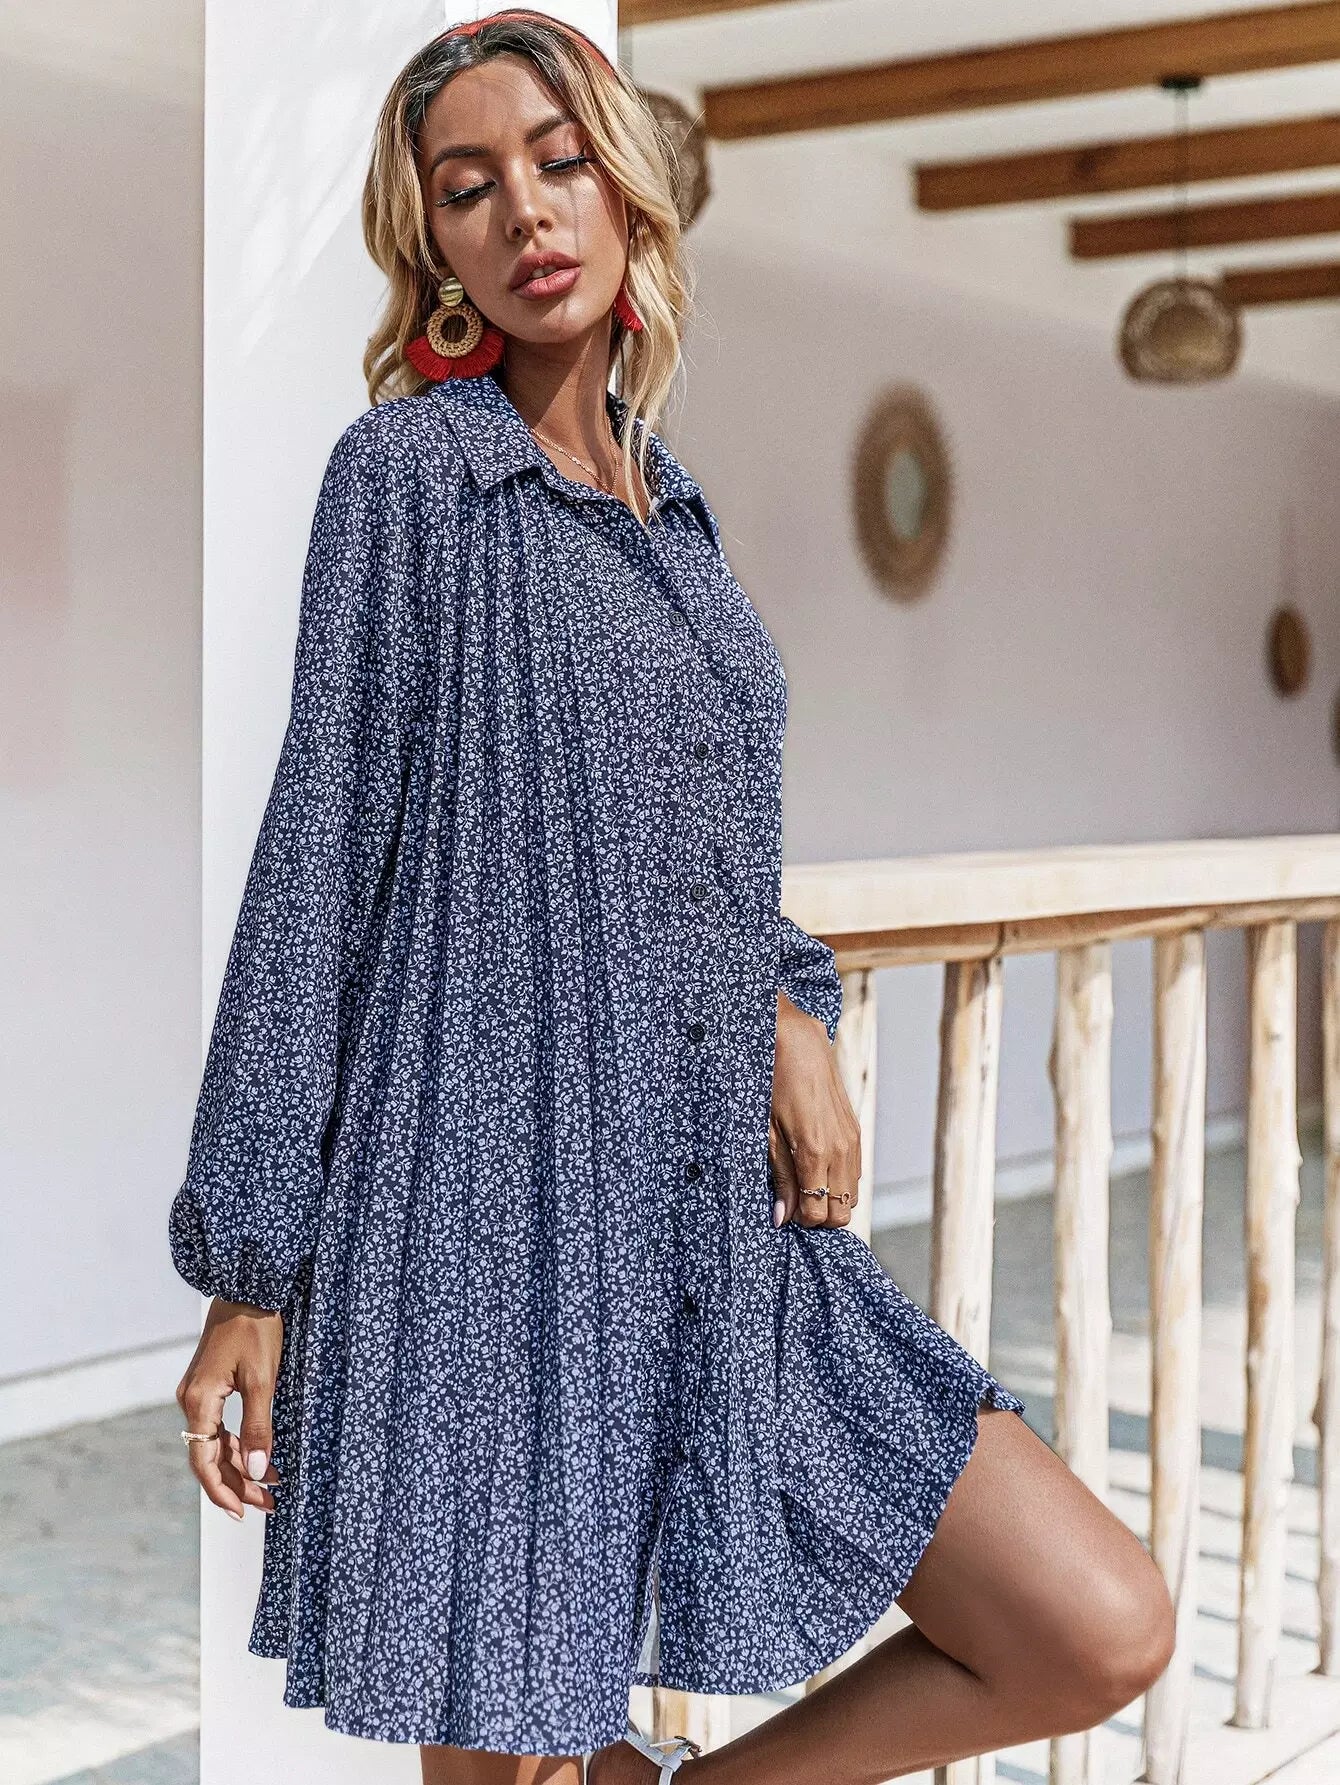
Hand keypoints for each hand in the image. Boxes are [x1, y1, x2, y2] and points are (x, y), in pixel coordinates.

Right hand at [176, 1297, 283, 1519]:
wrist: (248, 1286)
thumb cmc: (257, 1328)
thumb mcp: (264, 1379)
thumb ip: (259, 1426)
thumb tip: (257, 1470)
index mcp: (199, 1401)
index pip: (204, 1461)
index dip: (222, 1491)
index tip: (244, 1513)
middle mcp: (191, 1401)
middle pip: (209, 1457)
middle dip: (238, 1483)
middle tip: (269, 1504)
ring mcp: (197, 1393)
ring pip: (215, 1443)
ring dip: (240, 1466)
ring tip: (271, 1486)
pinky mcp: (208, 1385)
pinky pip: (218, 1426)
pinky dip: (238, 1444)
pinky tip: (259, 1455)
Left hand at [769, 991, 860, 1228]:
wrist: (794, 1040)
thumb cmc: (770, 1084)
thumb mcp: (765, 1132)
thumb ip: (779, 1176)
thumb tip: (783, 1217)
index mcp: (815, 1153)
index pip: (819, 1212)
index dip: (800, 1220)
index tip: (784, 1211)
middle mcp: (840, 1150)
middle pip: (841, 1211)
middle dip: (818, 1215)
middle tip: (792, 1201)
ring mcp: (852, 1140)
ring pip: (852, 1195)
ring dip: (830, 1199)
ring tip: (802, 1185)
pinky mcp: (855, 1129)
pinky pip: (855, 1173)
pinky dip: (839, 1182)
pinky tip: (816, 1169)